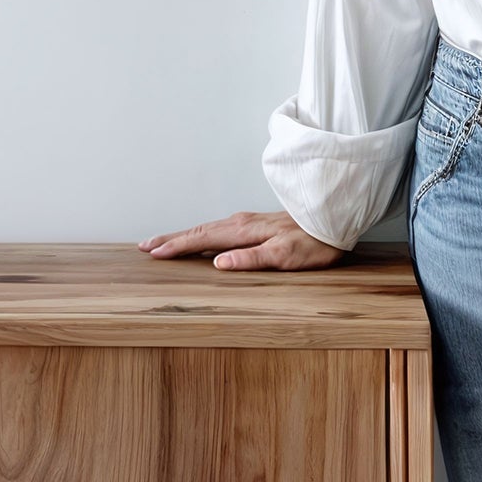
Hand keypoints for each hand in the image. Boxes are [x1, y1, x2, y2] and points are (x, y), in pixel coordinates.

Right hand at [138, 209, 348, 269]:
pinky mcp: (256, 224)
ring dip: (184, 235)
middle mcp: (241, 222)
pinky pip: (219, 228)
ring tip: (165, 242)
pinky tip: (202, 238)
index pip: (202, 239)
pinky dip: (201, 233)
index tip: (154, 253)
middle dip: (171, 238)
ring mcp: (248, 221)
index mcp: (243, 231)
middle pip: (199, 230)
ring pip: (207, 228)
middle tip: (146, 246)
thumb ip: (251, 259)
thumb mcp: (285, 256)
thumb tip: (218, 263)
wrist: (335, 219)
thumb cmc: (314, 242)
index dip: (176, 247)